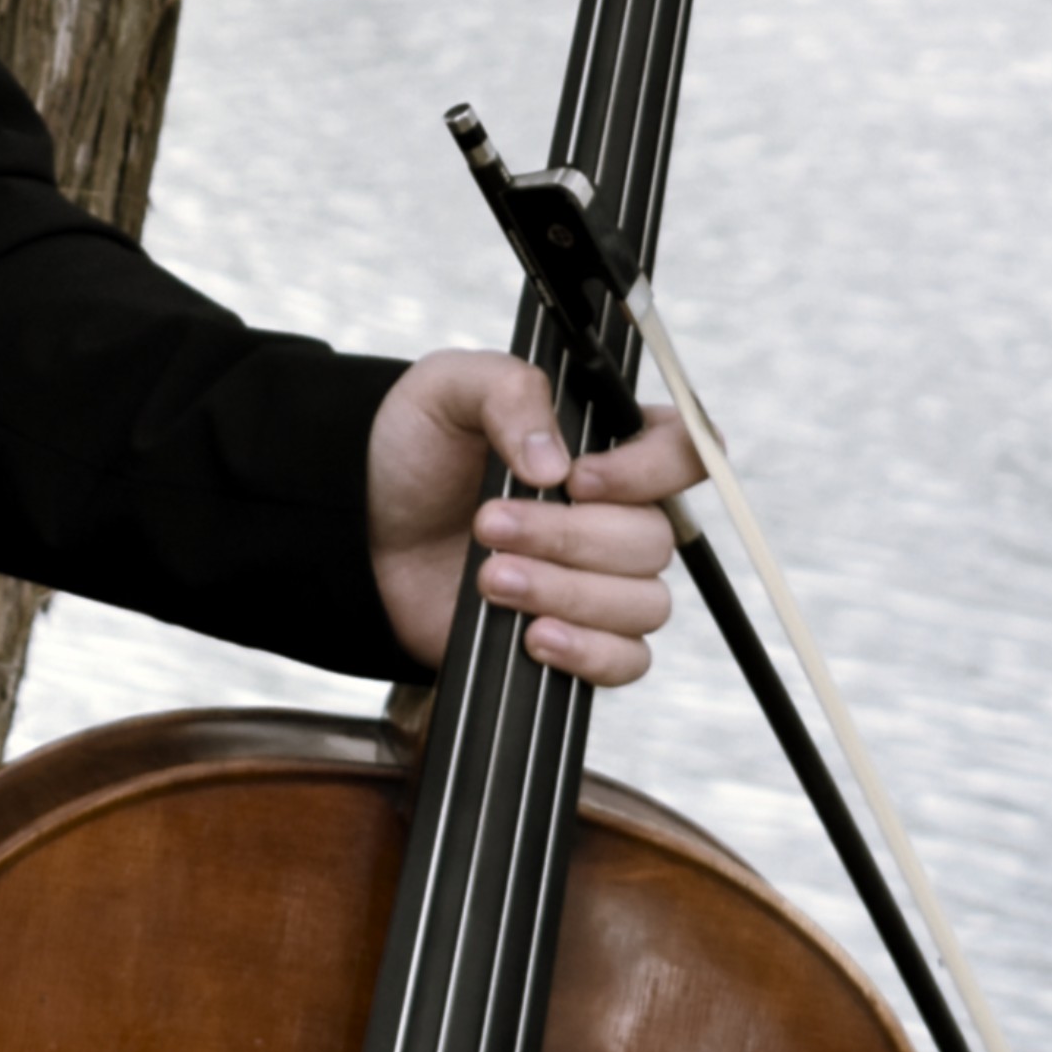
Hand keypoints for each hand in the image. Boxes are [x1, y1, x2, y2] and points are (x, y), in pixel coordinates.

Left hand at [366, 352, 697, 686]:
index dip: (649, 471)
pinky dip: (586, 652)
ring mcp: (603, 581)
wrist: (365, 529)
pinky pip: (627, 661)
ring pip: (643, 603)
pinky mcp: (578, 638)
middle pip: (653, 538)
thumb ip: (509, 393)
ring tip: (488, 579)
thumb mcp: (448, 390)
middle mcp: (619, 513)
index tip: (575, 479)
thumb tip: (554, 462)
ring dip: (565, 592)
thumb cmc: (417, 451)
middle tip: (487, 525)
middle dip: (567, 537)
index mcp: (608, 444)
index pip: (686, 451)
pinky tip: (531, 636)